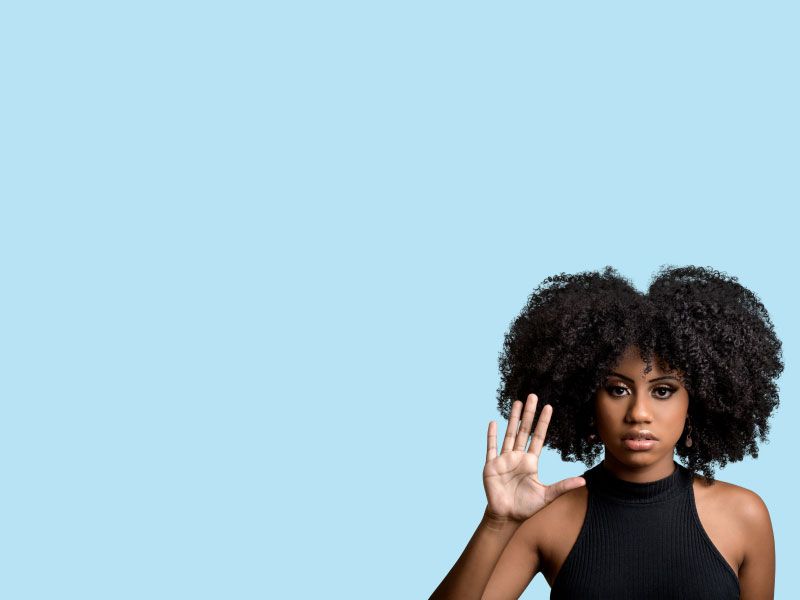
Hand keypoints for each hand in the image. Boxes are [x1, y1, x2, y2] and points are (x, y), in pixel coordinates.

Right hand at [483, 394, 585, 522]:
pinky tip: (493, 422)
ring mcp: (504, 459)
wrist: (506, 516)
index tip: (549, 407)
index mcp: (531, 461)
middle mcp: (518, 457)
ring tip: (517, 402)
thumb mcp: (547, 495)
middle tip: (533, 396)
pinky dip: (491, 435)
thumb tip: (583, 481)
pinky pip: (491, 447)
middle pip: (524, 430)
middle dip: (529, 414)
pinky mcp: (491, 465)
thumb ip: (563, 486)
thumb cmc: (526, 507)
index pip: (538, 437)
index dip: (543, 422)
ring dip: (513, 419)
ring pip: (509, 434)